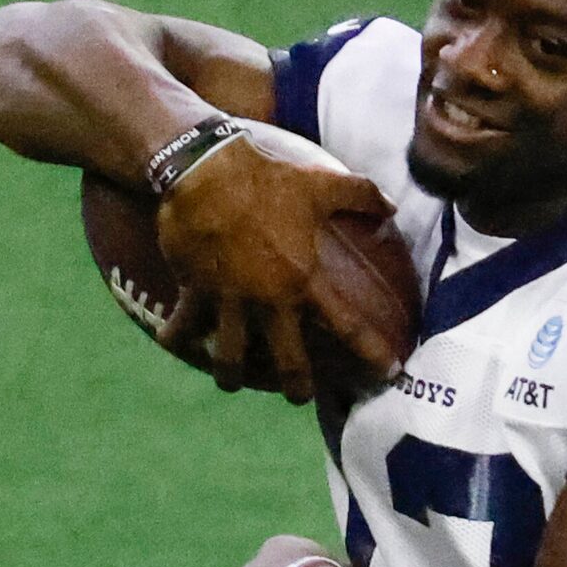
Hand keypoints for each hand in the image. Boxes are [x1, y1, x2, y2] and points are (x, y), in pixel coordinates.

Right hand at [154, 128, 395, 402]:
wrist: (204, 169)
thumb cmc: (266, 177)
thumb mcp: (320, 182)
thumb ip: (361, 196)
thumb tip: (391, 208)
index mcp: (303, 278)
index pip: (347, 325)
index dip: (371, 352)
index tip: (388, 373)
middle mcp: (268, 300)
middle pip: (288, 363)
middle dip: (297, 388)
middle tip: (300, 397)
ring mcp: (229, 300)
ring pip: (230, 360)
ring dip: (231, 376)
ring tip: (231, 380)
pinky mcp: (195, 292)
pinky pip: (183, 328)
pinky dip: (177, 338)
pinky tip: (175, 343)